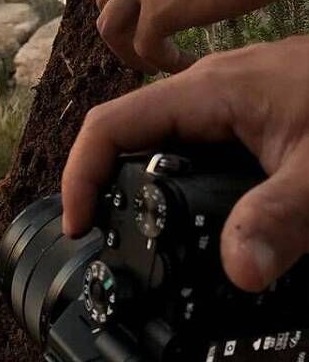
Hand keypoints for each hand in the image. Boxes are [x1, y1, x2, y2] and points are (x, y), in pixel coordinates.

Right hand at [62, 38, 308, 292]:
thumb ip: (280, 219)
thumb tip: (239, 272)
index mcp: (210, 90)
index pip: (111, 124)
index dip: (81, 176)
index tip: (81, 230)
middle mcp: (213, 89)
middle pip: (133, 136)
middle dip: (112, 190)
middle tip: (111, 252)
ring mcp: (237, 100)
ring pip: (171, 144)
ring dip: (153, 190)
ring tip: (148, 248)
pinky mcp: (259, 115)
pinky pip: (205, 148)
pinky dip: (192, 186)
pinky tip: (211, 225)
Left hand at [94, 0, 299, 73]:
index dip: (136, 2)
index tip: (160, 21)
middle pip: (107, 2)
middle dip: (122, 31)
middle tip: (149, 51)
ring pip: (111, 28)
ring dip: (130, 53)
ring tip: (158, 67)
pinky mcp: (161, 8)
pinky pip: (145, 48)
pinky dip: (163, 63)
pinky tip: (186, 65)